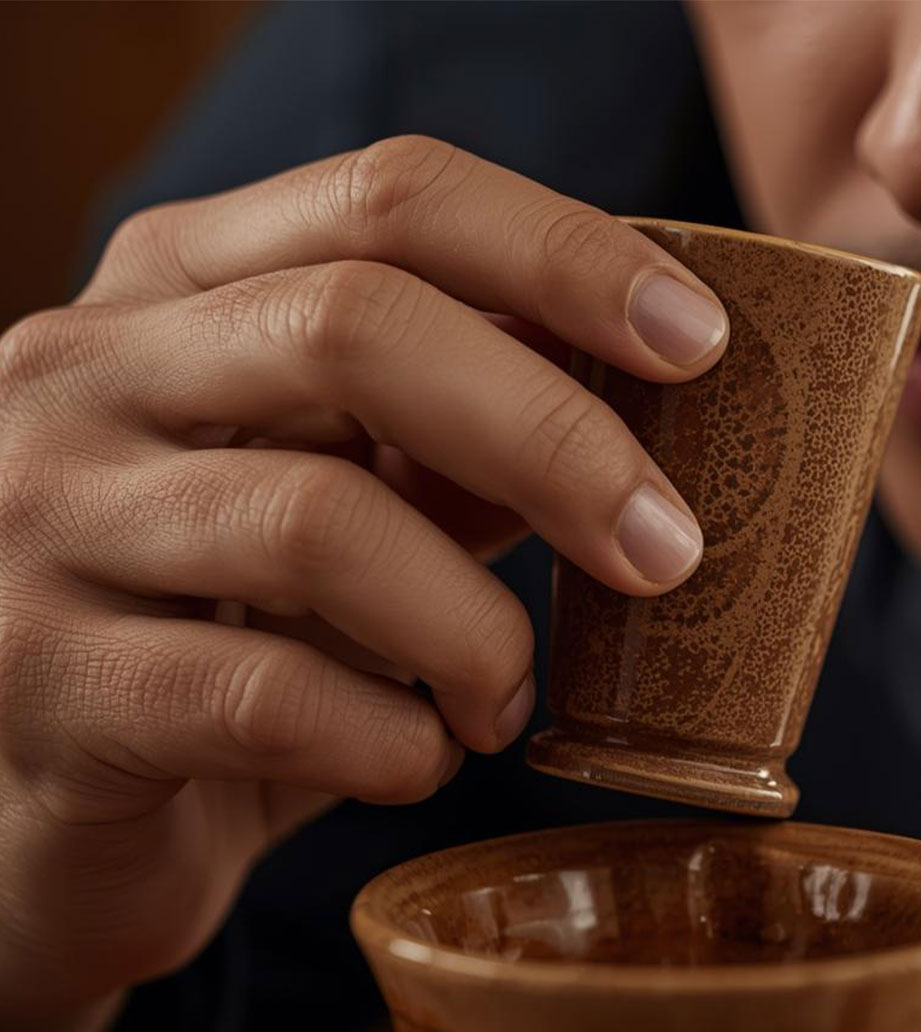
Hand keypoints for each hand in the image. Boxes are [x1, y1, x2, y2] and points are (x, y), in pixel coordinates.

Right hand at [0, 136, 727, 1031]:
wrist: (41, 789)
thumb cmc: (223, 616)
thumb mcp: (342, 487)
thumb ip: (456, 429)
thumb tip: (653, 396)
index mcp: (181, 284)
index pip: (389, 197)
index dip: (563, 255)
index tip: (699, 342)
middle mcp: (89, 370)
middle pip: (357, 324)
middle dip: (554, 437)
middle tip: (667, 549)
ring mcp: (46, 520)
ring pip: (316, 521)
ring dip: (475, 628)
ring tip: (508, 697)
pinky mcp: (50, 683)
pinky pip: (268, 698)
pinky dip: (394, 741)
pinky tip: (420, 760)